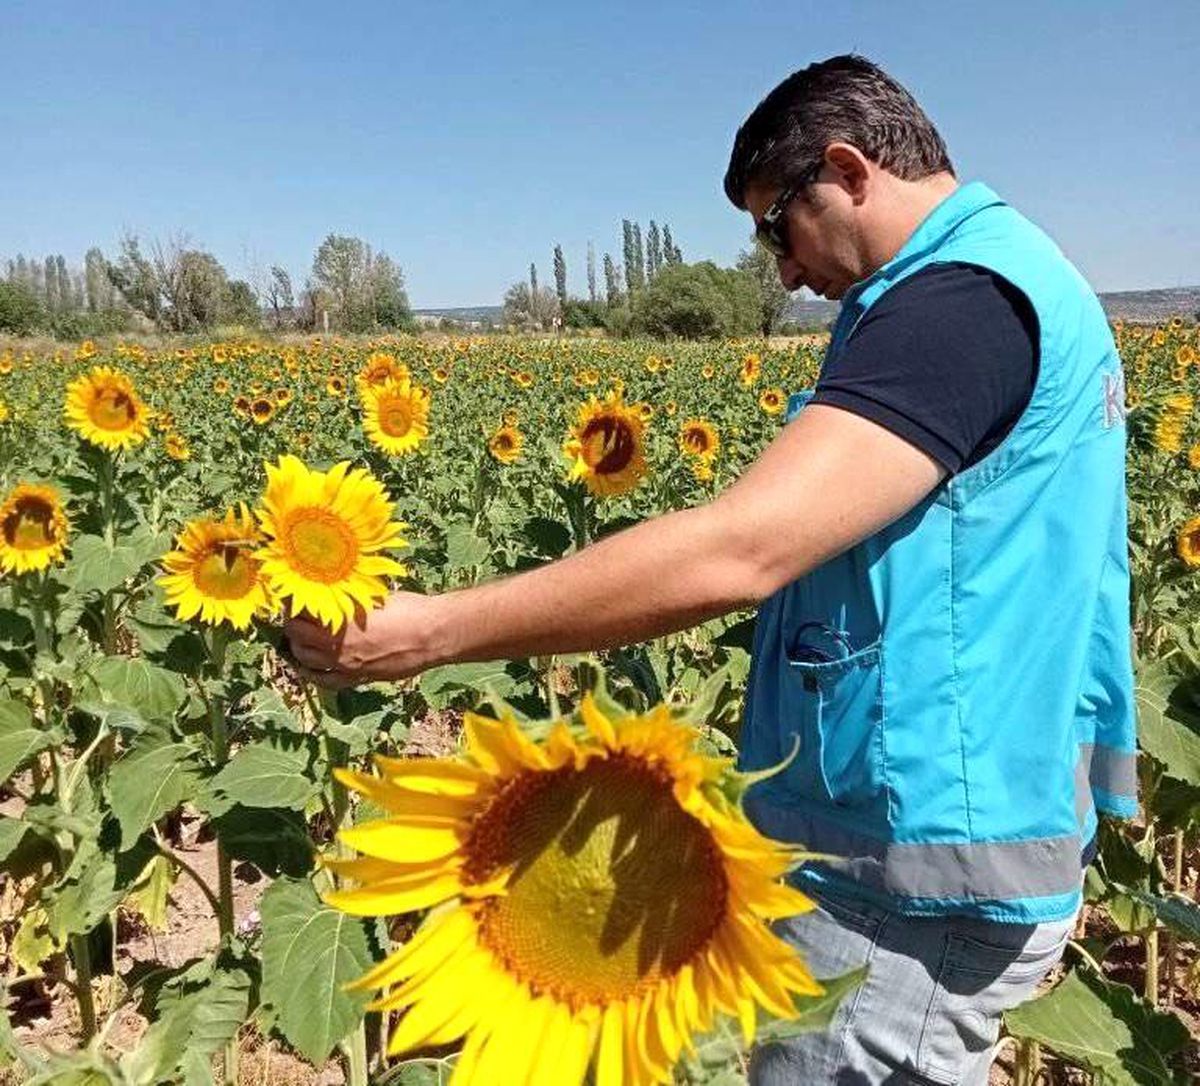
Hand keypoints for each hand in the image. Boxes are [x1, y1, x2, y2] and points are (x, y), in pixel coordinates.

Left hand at [281, 590, 439, 688]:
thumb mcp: (373, 597)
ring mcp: (345, 664)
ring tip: (300, 639)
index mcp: (339, 619)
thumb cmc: (408, 609)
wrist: (432, 635)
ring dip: (298, 648)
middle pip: (296, 635)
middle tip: (296, 616)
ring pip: (304, 660)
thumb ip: (349, 601)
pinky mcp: (357, 678)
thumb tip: (334, 596)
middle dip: (292, 625)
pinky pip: (324, 681)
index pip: (300, 611)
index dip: (293, 603)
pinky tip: (310, 668)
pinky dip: (312, 674)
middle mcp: (336, 644)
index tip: (295, 597)